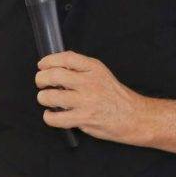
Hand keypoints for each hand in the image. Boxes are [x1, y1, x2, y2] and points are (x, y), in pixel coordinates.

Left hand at [35, 51, 153, 144]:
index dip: (49, 60)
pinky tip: (52, 114)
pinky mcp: (84, 119)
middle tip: (40, 83)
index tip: (42, 65)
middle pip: (54, 75)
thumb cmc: (116, 97)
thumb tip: (55, 68)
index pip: (66, 58)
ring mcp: (86, 101)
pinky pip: (56, 118)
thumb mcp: (102, 74)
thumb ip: (81, 69)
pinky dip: (49, 117)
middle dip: (41, 79)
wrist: (135, 117)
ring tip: (46, 99)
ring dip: (43, 98)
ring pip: (51, 96)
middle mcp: (89, 82)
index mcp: (94, 68)